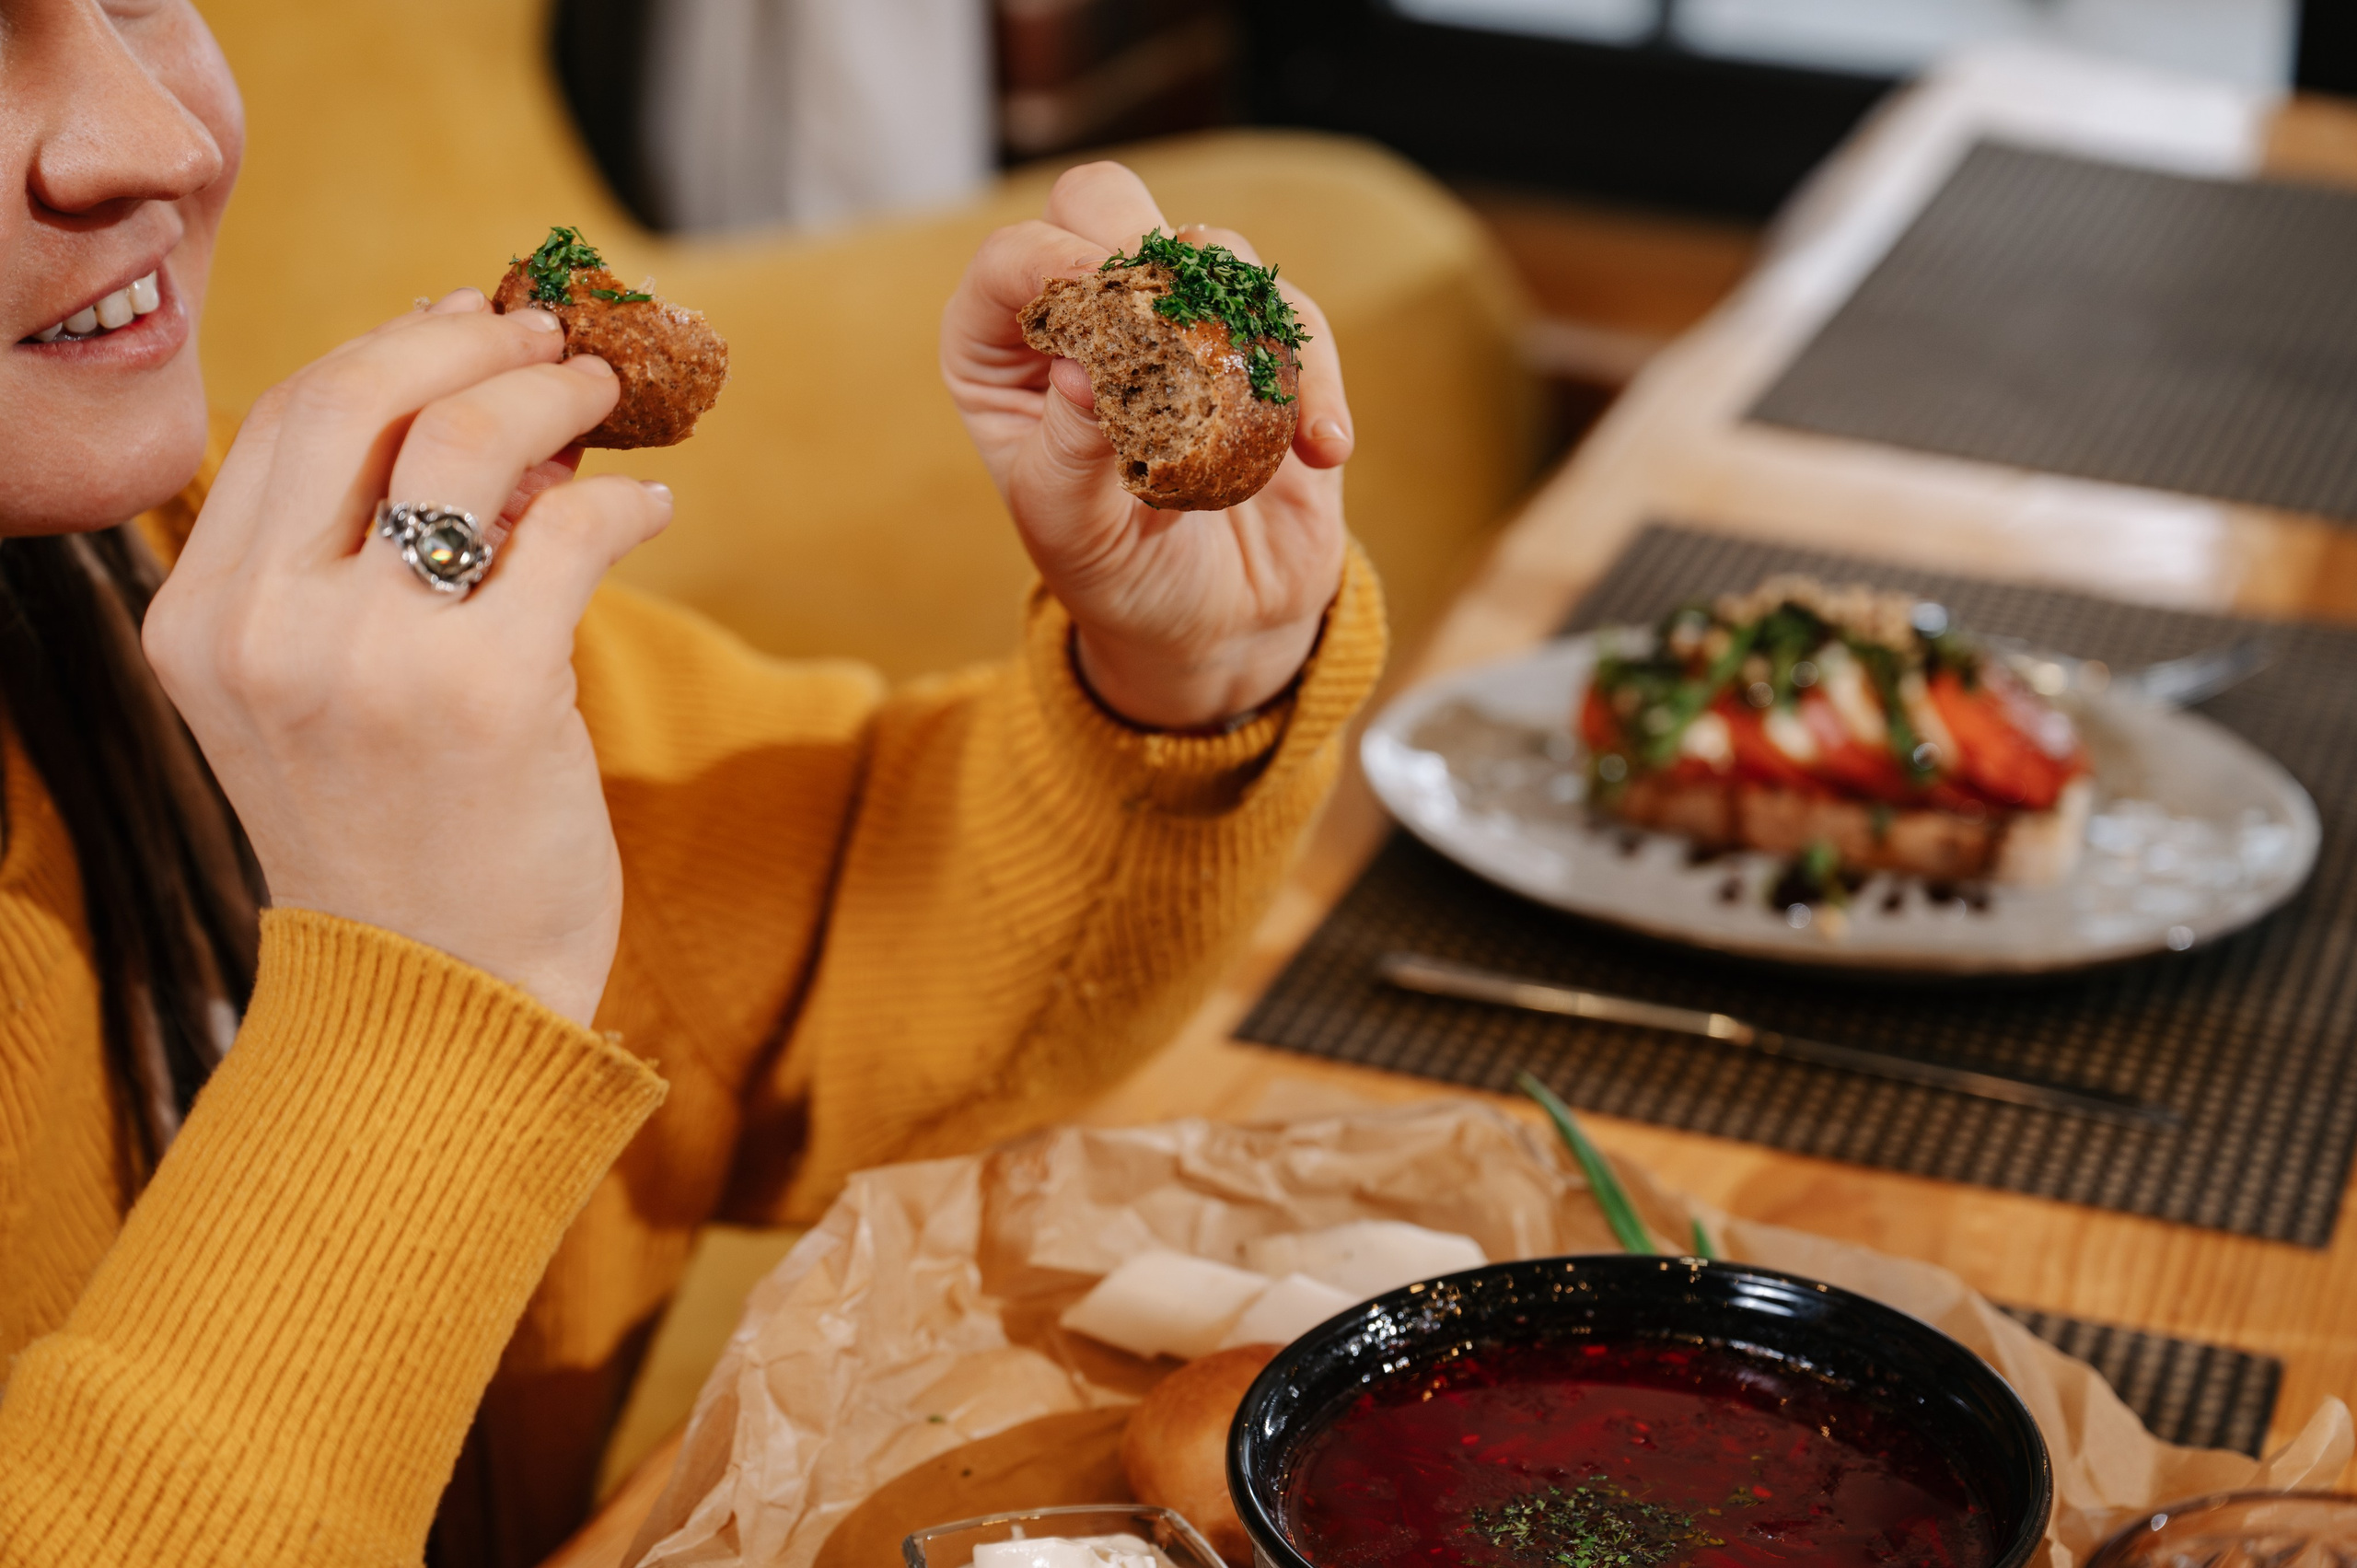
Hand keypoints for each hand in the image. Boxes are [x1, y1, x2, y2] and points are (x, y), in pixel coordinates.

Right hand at [144, 290, 671, 1025]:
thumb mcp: (326, 701)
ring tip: (610, 401)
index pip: (282, 420)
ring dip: (554, 397)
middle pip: (359, 398)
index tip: (461, 322)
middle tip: (552, 336)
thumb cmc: (399, 850)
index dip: (384, 349)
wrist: (435, 1009)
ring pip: (468, 443)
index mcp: (198, 623)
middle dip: (471, 344)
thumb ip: (369, 567)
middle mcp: (262, 630)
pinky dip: (624, 502)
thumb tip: (500, 421)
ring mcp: (368, 660)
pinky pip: (569, 535)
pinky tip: (649, 509)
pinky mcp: (487, 692)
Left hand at [943, 163, 1352, 728]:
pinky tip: (1323, 449)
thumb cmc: (1118, 576)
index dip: (1056, 265)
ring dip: (1236, 323)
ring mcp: (1175, 317)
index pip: (1014, 261)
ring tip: (1258, 426)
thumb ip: (1069, 457)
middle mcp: (1082, 314)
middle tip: (1180, 332)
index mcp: (1004, 352)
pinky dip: (1313, 373)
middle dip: (1143, 254)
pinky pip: (1289, 316)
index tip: (1109, 317)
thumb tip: (1081, 379)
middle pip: (1102, 204)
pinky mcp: (1256, 342)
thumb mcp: (1072, 535)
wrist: (1213, 620)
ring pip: (1205, 246)